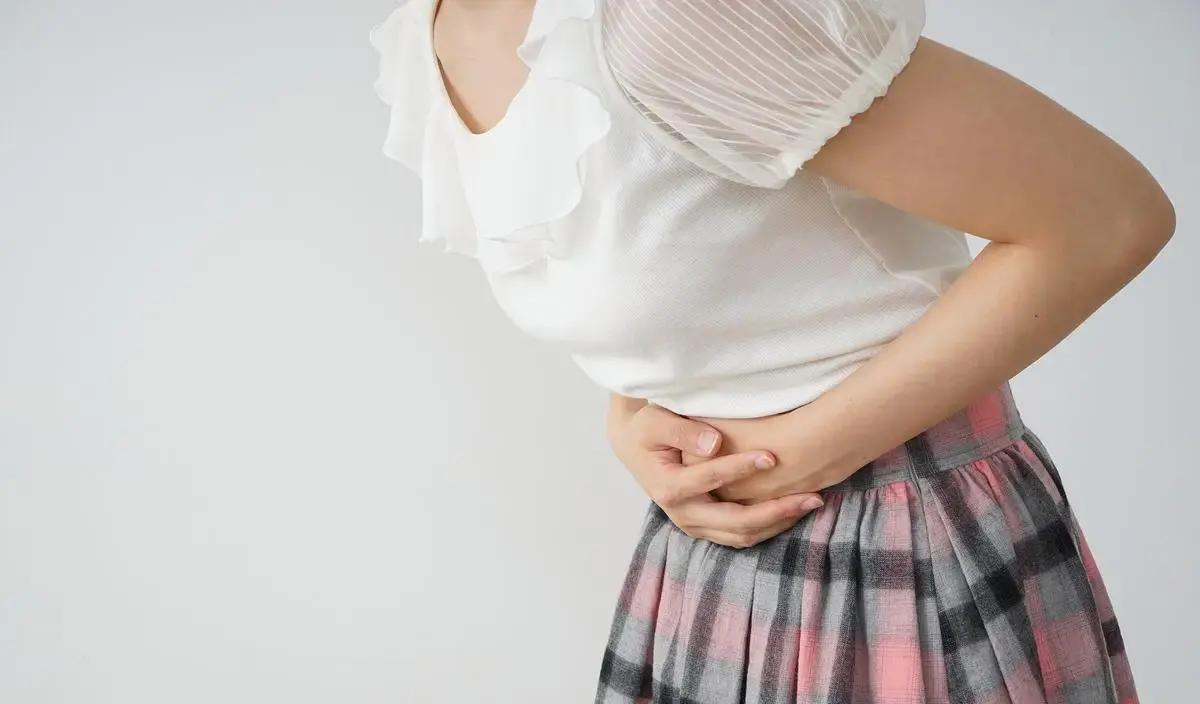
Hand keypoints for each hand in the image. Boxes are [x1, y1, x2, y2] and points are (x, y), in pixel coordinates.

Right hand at [607, 396, 824, 547]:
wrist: (635, 448)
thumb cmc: (649, 429)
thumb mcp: (657, 422)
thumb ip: (684, 431)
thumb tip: (715, 443)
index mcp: (669, 488)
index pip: (712, 480)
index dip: (742, 468)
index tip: (773, 456)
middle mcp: (682, 514)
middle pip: (735, 523)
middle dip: (776, 511)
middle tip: (811, 495)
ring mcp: (694, 525)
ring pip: (743, 536)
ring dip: (779, 523)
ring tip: (812, 502)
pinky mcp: (705, 528)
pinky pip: (742, 536)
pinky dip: (770, 526)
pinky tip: (794, 509)